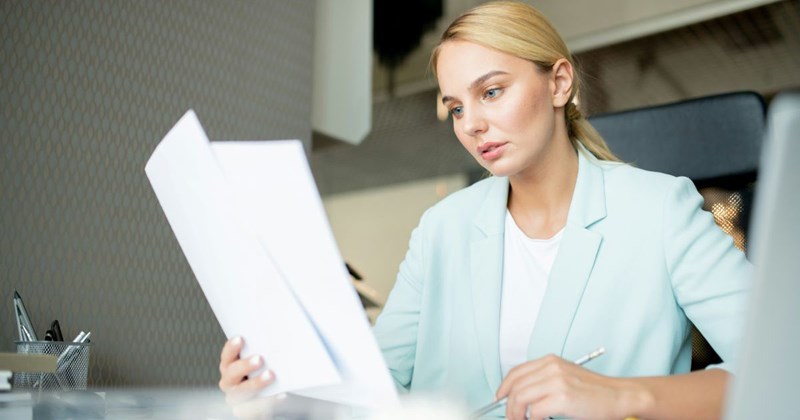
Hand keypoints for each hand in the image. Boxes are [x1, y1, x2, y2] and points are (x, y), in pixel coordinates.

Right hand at [218, 336, 277, 417]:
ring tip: (270, 375)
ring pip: (242, 391)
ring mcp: (236, 397)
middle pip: (232, 373)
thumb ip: (260, 353)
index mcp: (229, 366)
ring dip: (256, 383)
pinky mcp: (246, 410)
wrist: (263, 400)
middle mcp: (229, 382)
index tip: (240, 339)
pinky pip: (254, 408)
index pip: (227, 355)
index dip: (231, 347)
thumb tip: (275, 339)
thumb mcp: (258, 363)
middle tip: (259, 359)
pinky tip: (279, 394)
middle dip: (244, 365)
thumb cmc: (260, 374)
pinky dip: (267, 401)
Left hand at [496, 354, 643, 419]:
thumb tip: (517, 397)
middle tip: (511, 419)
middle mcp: (551, 367)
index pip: (515, 372)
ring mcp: (557, 381)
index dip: (504, 388)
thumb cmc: (594, 392)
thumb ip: (542, 382)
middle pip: (515, 387)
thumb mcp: (564, 377)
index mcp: (550, 361)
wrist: (620, 396)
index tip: (499, 401)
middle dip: (508, 406)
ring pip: (521, 398)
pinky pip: (535, 411)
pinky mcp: (563, 397)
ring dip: (516, 415)